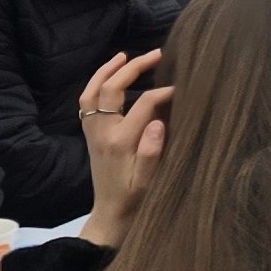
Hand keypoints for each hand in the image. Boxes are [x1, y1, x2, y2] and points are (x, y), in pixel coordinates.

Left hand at [77, 48, 170, 246]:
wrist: (111, 215)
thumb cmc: (136, 199)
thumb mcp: (148, 181)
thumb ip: (152, 151)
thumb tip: (159, 121)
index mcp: (120, 141)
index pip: (144, 103)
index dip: (164, 92)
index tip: (183, 89)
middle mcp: (103, 132)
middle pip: (111, 89)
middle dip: (133, 68)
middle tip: (156, 54)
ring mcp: (94, 133)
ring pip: (92, 93)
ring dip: (106, 71)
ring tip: (124, 55)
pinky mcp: (91, 136)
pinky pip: (87, 103)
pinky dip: (97, 85)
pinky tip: (111, 79)